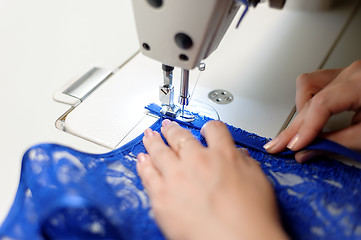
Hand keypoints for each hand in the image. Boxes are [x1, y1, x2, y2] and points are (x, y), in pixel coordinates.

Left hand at [137, 119, 287, 239]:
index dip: (209, 127)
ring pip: (160, 151)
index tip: (206, 129)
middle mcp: (197, 161)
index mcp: (223, 155)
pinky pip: (148, 174)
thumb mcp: (259, 182)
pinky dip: (143, 164)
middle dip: (173, 129)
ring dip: (154, 141)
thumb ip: (246, 164)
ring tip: (150, 135)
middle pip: (181, 137)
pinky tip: (141, 159)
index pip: (214, 130)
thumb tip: (238, 156)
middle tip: (168, 126)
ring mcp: (177, 177)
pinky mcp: (162, 196)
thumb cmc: (251, 218)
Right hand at [264, 60, 360, 161]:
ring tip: (296, 130)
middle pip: (309, 98)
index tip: (294, 147)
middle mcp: (350, 73)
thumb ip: (336, 144)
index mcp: (359, 82)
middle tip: (279, 145)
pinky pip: (315, 84)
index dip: (305, 129)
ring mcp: (346, 73)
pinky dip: (307, 101)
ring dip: (299, 109)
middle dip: (293, 126)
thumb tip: (306, 153)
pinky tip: (308, 116)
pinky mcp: (344, 78)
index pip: (321, 104)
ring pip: (306, 84)